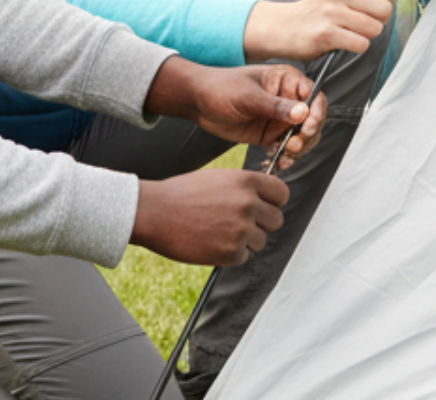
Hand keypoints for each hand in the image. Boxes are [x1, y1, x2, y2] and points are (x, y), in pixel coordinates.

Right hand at [130, 168, 288, 265]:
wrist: (154, 212)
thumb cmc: (181, 193)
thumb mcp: (217, 178)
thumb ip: (243, 188)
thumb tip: (264, 201)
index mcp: (245, 181)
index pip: (281, 194)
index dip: (272, 202)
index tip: (263, 206)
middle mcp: (248, 204)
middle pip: (276, 220)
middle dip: (261, 224)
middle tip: (237, 223)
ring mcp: (241, 230)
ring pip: (260, 241)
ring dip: (244, 240)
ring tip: (216, 231)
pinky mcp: (231, 252)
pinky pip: (243, 257)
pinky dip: (229, 254)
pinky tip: (209, 242)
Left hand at [143, 57, 326, 164]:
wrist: (198, 102)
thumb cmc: (220, 88)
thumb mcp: (248, 96)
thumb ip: (275, 106)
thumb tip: (303, 112)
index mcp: (286, 80)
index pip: (313, 95)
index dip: (315, 113)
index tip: (307, 128)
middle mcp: (287, 99)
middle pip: (312, 119)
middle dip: (307, 135)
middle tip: (293, 145)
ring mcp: (279, 118)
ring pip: (303, 137)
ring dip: (299, 148)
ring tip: (286, 155)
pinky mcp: (270, 134)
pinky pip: (286, 147)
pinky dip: (287, 156)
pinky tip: (280, 162)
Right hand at [241, 0, 398, 62]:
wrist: (285, 26)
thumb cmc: (320, 9)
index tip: (377, 3)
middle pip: (385, 8)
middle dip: (378, 20)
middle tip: (361, 21)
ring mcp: (331, 12)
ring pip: (375, 28)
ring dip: (366, 35)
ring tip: (350, 30)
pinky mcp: (326, 34)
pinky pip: (361, 44)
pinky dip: (356, 47)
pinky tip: (343, 41)